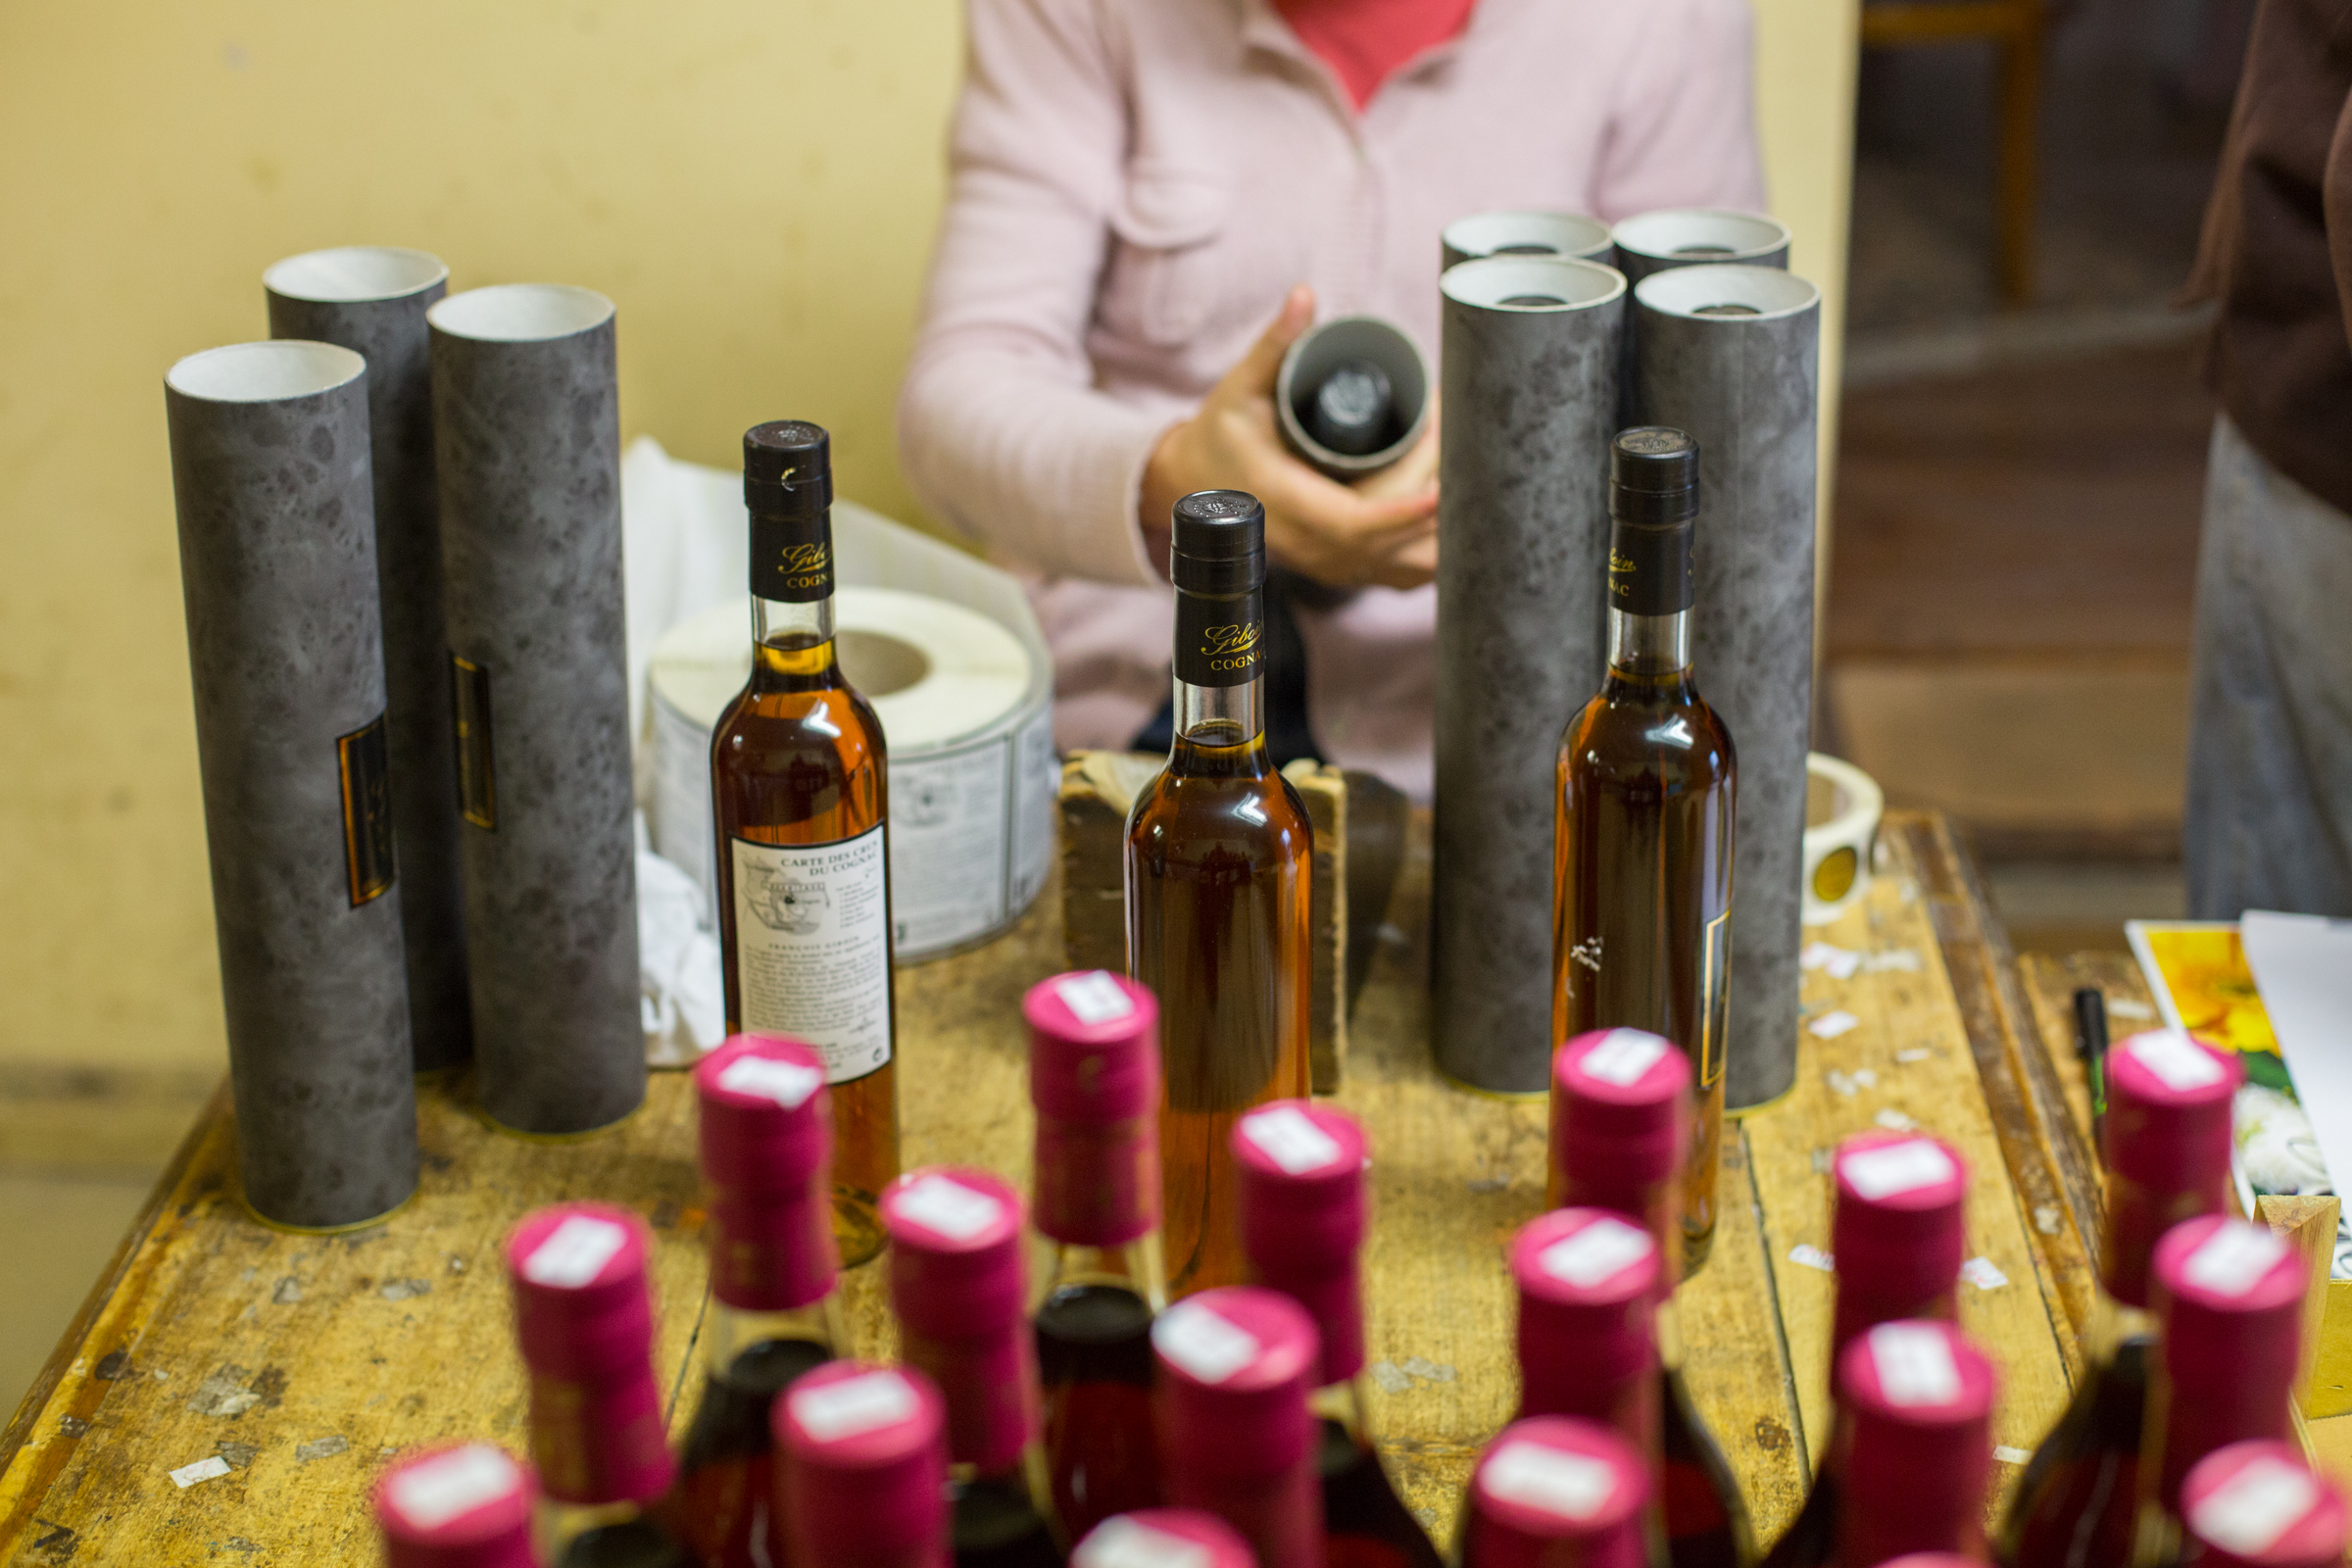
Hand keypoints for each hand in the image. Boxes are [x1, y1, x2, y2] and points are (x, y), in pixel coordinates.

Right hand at [1140, 285, 1438, 590]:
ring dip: (1443, 532)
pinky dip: (1435, 552)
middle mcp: (1307, 544)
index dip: (1398, 515)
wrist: (1196, 486)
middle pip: (1389, 541)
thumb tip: (1304, 296)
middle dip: (1435, 497)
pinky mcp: (1342, 568)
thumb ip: (1275, 345)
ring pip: (1402, 569)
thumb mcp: (1239, 387)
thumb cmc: (1221, 434)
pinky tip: (1459, 518)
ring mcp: (1326, 564)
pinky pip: (1400, 575)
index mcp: (1282, 501)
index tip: (1439, 491)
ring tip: (1465, 472)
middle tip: (1456, 437)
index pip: (1349, 523)